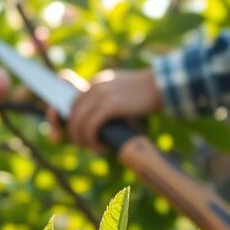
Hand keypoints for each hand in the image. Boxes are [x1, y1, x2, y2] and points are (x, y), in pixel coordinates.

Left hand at [47, 69, 161, 151]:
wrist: (163, 85)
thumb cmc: (146, 94)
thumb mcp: (122, 92)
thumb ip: (108, 101)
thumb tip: (99, 124)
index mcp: (96, 82)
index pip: (72, 102)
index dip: (66, 120)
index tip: (67, 135)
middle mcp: (95, 86)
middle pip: (71, 113)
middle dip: (74, 133)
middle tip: (86, 145)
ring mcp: (101, 95)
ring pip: (78, 122)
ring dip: (83, 140)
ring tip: (95, 147)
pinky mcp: (109, 106)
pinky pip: (91, 127)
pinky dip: (92, 140)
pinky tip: (101, 146)